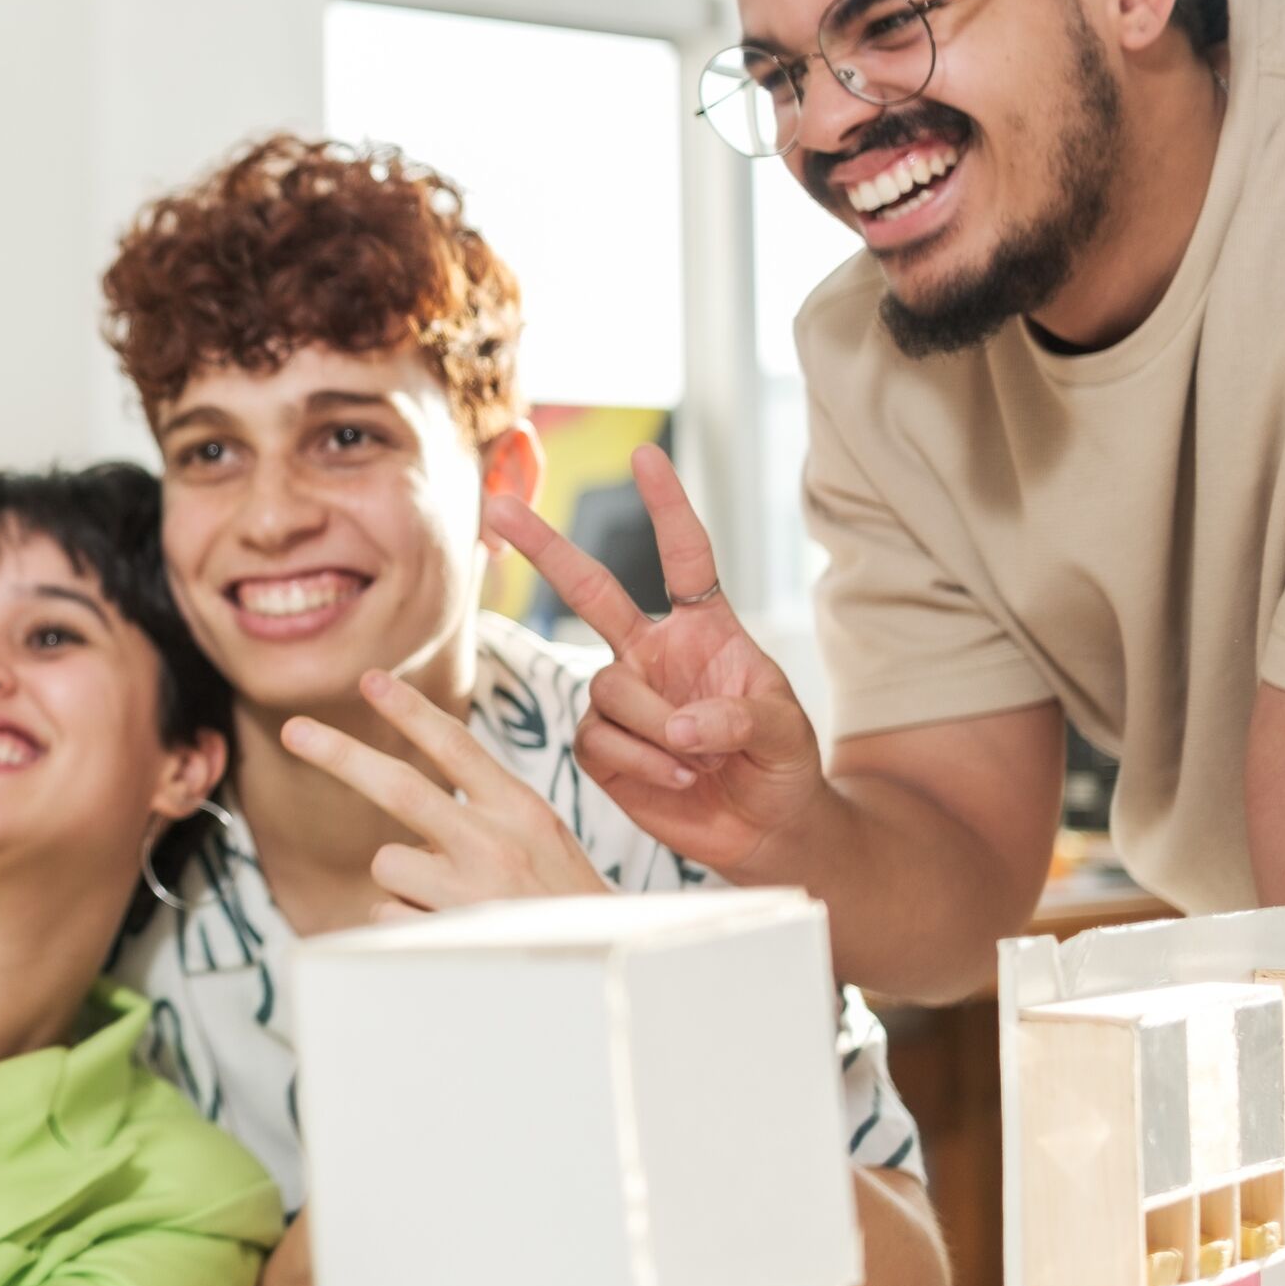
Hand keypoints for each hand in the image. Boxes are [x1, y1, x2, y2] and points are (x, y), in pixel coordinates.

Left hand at [281, 667, 605, 911]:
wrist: (601, 972)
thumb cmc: (564, 904)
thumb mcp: (542, 837)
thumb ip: (486, 808)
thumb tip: (408, 790)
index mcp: (520, 809)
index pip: (457, 746)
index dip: (409, 710)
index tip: (370, 679)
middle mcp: (493, 843)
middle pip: (398, 787)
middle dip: (338, 753)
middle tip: (292, 730)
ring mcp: (467, 893)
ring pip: (387, 862)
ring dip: (402, 880)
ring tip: (450, 901)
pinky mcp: (444, 938)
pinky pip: (386, 915)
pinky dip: (404, 923)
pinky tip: (447, 934)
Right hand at [484, 445, 827, 878]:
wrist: (762, 830)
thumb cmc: (782, 765)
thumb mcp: (785, 731)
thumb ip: (742, 718)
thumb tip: (683, 725)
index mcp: (704, 630)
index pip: (684, 557)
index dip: (666, 506)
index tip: (645, 455)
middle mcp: (652, 654)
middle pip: (590, 590)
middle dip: (544, 547)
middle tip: (498, 507)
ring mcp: (623, 699)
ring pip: (608, 689)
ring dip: (657, 728)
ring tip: (698, 760)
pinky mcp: (601, 748)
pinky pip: (598, 740)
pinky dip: (641, 762)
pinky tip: (677, 779)